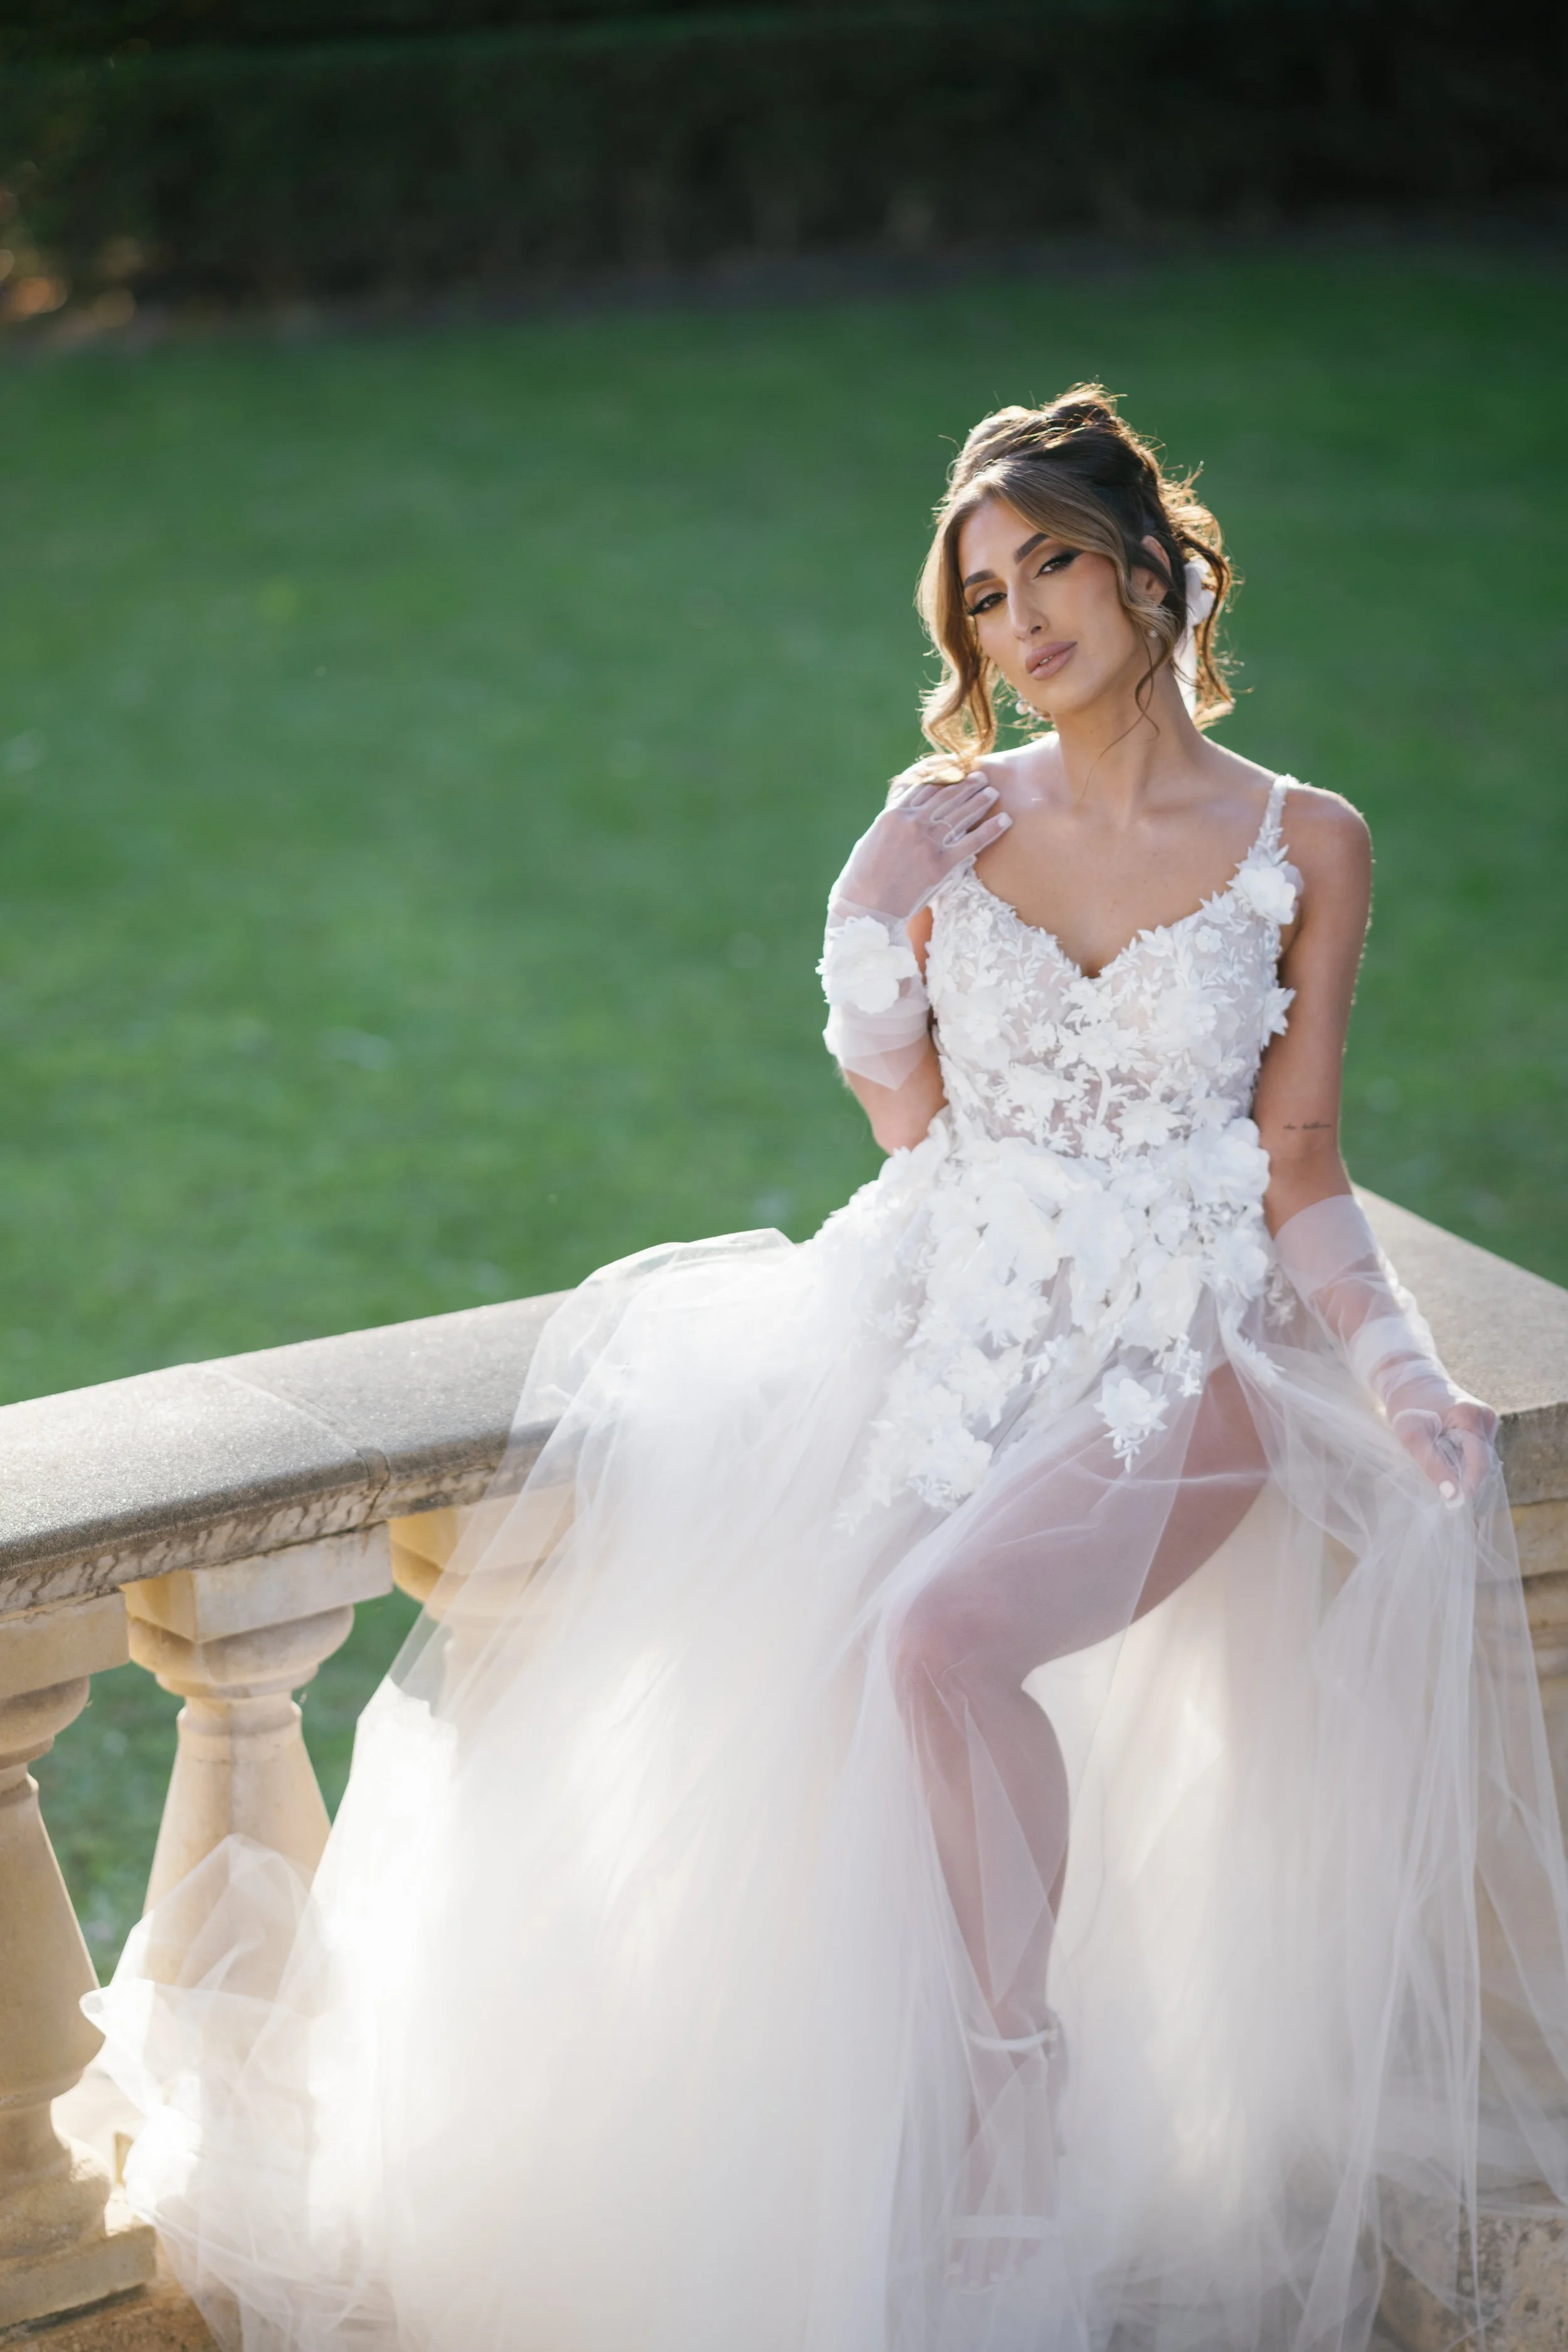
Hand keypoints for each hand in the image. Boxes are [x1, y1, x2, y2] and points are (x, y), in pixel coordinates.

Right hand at [831, 775, 1011, 923]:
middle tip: (981, 779)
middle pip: (946, 796)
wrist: (865, 908)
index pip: (925, 787)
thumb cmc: (861, 879)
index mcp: (893, 814)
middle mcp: (912, 823)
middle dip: (966, 785)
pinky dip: (991, 830)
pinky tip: (1005, 820)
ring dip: (980, 800)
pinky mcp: (940, 865)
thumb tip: (898, 817)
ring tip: (993, 792)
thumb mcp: (870, 840)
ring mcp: (927, 842)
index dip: (944, 777)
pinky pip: (972, 843)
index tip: (956, 773)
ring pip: (961, 814)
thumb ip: (890, 824)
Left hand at [1388, 1372, 1498, 1506]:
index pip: (1480, 1461)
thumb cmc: (1408, 1406)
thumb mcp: (1412, 1437)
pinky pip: (1477, 1448)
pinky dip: (1463, 1456)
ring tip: (1439, 1461)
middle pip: (1482, 1460)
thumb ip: (1432, 1465)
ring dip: (1463, 1466)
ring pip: (1480, 1456)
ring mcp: (1486, 1419)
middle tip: (1444, 1487)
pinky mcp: (1481, 1422)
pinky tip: (1446, 1452)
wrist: (1410, 1379)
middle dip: (1465, 1476)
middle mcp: (1485, 1416)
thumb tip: (1453, 1496)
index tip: (1456, 1502)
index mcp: (1469, 1416)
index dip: (1470, 1485)